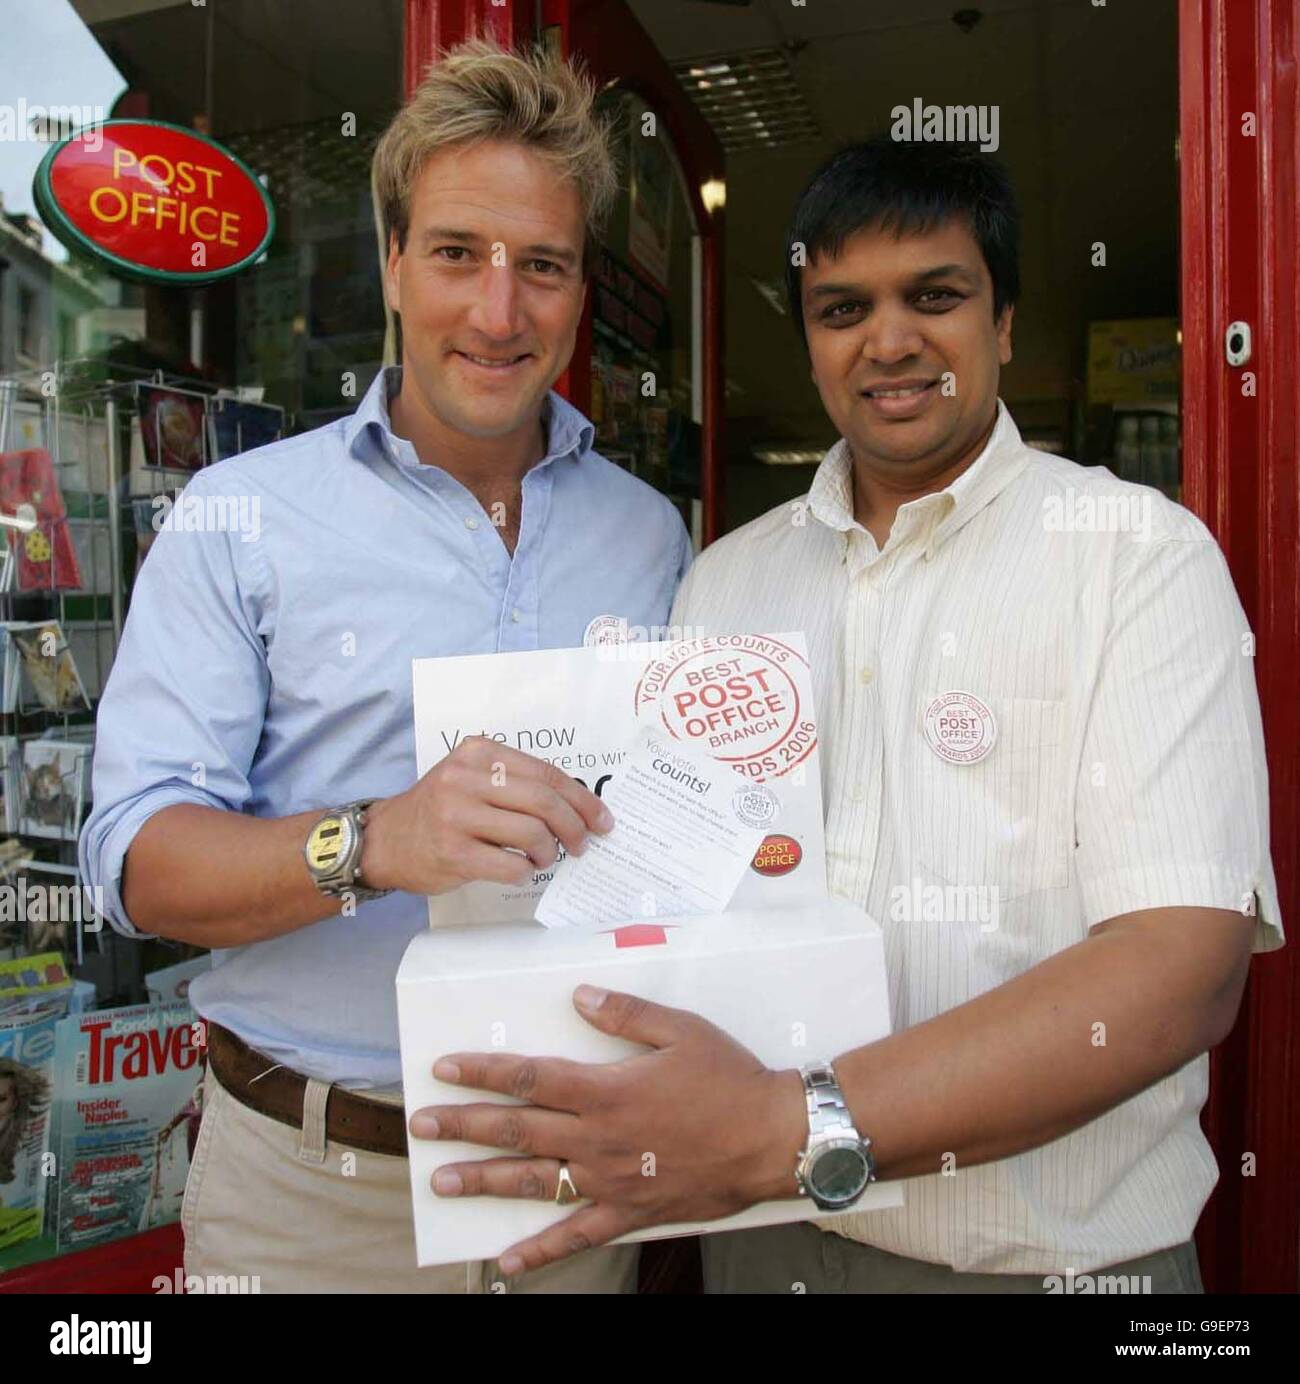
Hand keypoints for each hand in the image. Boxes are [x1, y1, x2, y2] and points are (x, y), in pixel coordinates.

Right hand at [359, 737, 612, 895]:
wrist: (387, 840)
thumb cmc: (441, 810)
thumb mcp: (473, 778)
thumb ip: (517, 782)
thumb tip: (578, 806)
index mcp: (480, 752)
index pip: (547, 773)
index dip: (582, 799)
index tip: (602, 819)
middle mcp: (467, 778)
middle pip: (545, 801)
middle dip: (575, 827)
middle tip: (582, 844)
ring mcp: (457, 815)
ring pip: (532, 833)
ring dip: (549, 852)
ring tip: (544, 858)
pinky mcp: (453, 852)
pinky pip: (511, 864)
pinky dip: (525, 871)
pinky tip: (520, 869)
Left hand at [408, 987, 807, 1274]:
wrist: (771, 1137)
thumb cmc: (730, 1079)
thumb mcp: (680, 1029)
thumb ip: (624, 1014)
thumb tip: (579, 998)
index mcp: (606, 1089)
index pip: (529, 1077)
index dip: (483, 1072)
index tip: (445, 1070)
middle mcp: (597, 1137)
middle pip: (517, 1130)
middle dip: (464, 1125)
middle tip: (422, 1126)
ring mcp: (609, 1180)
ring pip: (532, 1182)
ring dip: (483, 1182)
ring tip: (442, 1182)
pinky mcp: (629, 1212)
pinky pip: (575, 1235)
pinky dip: (539, 1250)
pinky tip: (507, 1261)